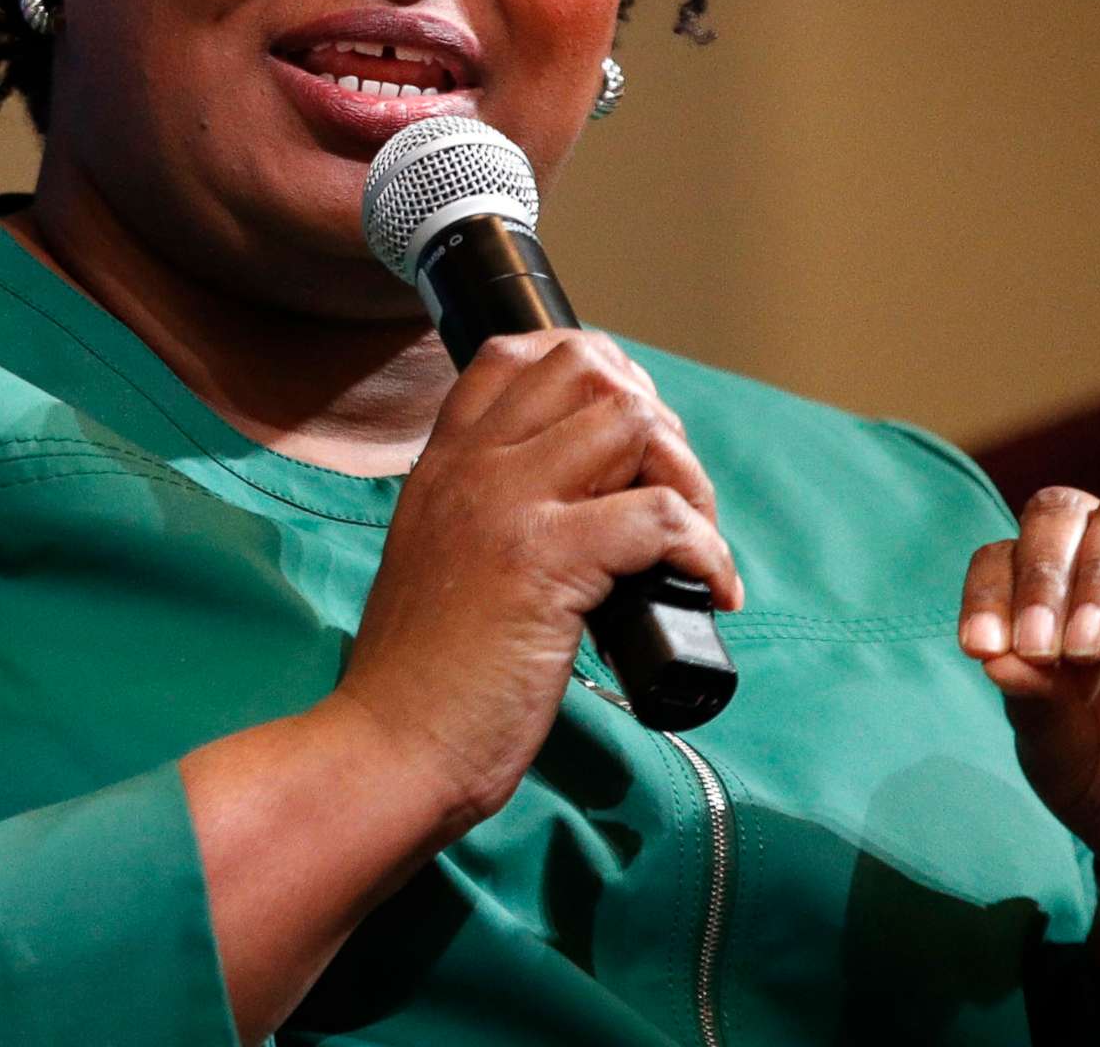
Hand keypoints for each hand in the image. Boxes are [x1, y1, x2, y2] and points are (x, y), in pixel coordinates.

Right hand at [335, 329, 742, 831]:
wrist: (390, 745)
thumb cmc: (422, 678)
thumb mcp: (439, 560)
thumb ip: (489, 515)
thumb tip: (589, 506)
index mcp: (445, 464)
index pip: (519, 355)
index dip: (595, 376)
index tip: (630, 442)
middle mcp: (473, 466)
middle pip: (587, 369)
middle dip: (653, 421)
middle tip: (669, 496)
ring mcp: (506, 505)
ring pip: (629, 421)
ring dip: (687, 477)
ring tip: (693, 542)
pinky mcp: (545, 561)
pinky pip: (660, 514)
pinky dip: (706, 550)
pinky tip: (709, 591)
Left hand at [958, 489, 1099, 942]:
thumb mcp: (1059, 746)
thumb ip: (1029, 698)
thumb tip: (993, 657)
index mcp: (1048, 597)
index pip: (1002, 557)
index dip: (986, 593)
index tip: (981, 649)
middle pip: (1059, 513)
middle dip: (1039, 574)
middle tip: (1040, 647)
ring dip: (1094, 578)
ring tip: (1085, 648)